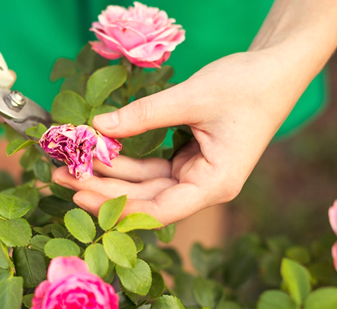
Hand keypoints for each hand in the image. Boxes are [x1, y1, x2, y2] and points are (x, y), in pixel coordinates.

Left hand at [52, 49, 312, 224]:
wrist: (275, 70)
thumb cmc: (246, 86)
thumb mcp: (192, 98)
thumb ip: (143, 115)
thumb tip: (97, 126)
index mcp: (215, 184)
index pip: (159, 210)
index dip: (118, 207)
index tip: (80, 195)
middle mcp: (204, 187)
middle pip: (146, 199)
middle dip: (103, 189)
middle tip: (60, 177)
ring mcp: (196, 175)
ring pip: (145, 184)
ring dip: (110, 175)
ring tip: (69, 165)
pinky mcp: (188, 161)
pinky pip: (151, 167)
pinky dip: (126, 160)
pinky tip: (98, 152)